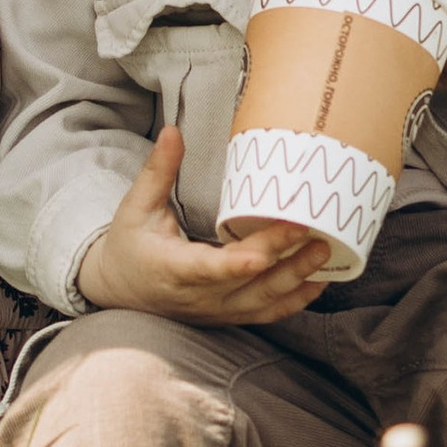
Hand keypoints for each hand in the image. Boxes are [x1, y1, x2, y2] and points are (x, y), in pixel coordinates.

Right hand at [75, 127, 334, 323]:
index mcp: (172, 269)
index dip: (237, 266)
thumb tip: (172, 131)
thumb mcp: (135, 206)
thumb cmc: (129, 245)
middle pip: (248, 283)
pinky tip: (320, 279)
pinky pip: (268, 313)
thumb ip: (158, 171)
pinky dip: (296, 299)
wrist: (122, 290)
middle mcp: (199, 297)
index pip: (208, 270)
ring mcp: (217, 311)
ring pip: (264, 301)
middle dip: (283, 259)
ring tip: (324, 250)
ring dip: (297, 278)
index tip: (262, 256)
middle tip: (312, 230)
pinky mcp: (229, 316)